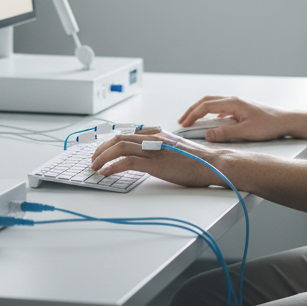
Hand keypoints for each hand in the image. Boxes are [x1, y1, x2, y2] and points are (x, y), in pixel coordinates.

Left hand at [89, 132, 231, 187]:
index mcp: (158, 134)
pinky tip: (106, 173)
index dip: (111, 140)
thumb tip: (147, 156)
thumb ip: (160, 149)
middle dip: (102, 148)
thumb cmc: (197, 160)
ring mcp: (153, 150)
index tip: (102, 148)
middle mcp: (153, 138)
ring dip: (103, 157)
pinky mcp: (155, 163)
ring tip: (95, 167)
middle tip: (94, 159)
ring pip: (119, 147)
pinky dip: (112, 166)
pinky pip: (127, 162)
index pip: (128, 132)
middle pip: (120, 137)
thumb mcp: (175, 150)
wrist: (212, 164)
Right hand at [177, 96, 297, 142]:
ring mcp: (238, 103)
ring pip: (214, 104)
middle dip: (193, 110)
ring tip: (193, 121)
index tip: (184, 124)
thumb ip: (225, 133)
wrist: (286, 120)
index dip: (192, 115)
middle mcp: (234, 100)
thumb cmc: (270, 124)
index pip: (206, 106)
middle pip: (207, 101)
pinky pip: (222, 108)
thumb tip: (207, 135)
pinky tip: (213, 123)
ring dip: (202, 111)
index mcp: (233, 103)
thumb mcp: (246, 132)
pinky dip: (212, 114)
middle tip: (182, 121)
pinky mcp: (242, 109)